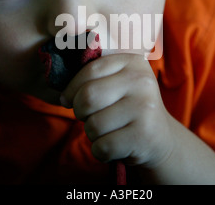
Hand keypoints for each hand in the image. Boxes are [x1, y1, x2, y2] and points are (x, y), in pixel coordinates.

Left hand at [60, 53, 176, 168]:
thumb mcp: (117, 82)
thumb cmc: (127, 107)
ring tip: (107, 130)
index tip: (68, 100)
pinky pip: (103, 147)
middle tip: (89, 117)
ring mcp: (145, 108)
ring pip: (93, 125)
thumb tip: (54, 76)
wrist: (160, 137)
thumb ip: (92, 74)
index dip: (71, 89)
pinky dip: (101, 151)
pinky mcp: (143, 135)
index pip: (90, 70)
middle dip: (80, 112)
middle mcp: (142, 80)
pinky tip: (114, 145)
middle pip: (88, 97)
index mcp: (132, 61)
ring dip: (93, 134)